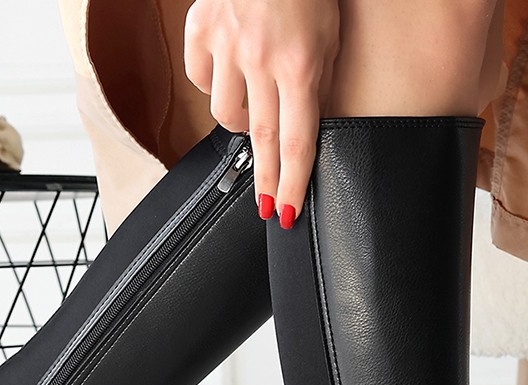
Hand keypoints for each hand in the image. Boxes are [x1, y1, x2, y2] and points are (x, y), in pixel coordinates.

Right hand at [184, 0, 340, 227]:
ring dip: (242, 122)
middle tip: (269, 208)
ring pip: (227, 114)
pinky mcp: (200, 30)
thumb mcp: (328, 38)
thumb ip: (316, 85)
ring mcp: (226, 45)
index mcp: (300, 63)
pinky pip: (203, 79)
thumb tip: (303, 135)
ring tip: (256, 109)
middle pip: (263, 140)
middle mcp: (260, 59)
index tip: (287, 212)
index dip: (293, 183)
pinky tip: (230, 73)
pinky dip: (216, 84)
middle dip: (268, 179)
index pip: (298, 141)